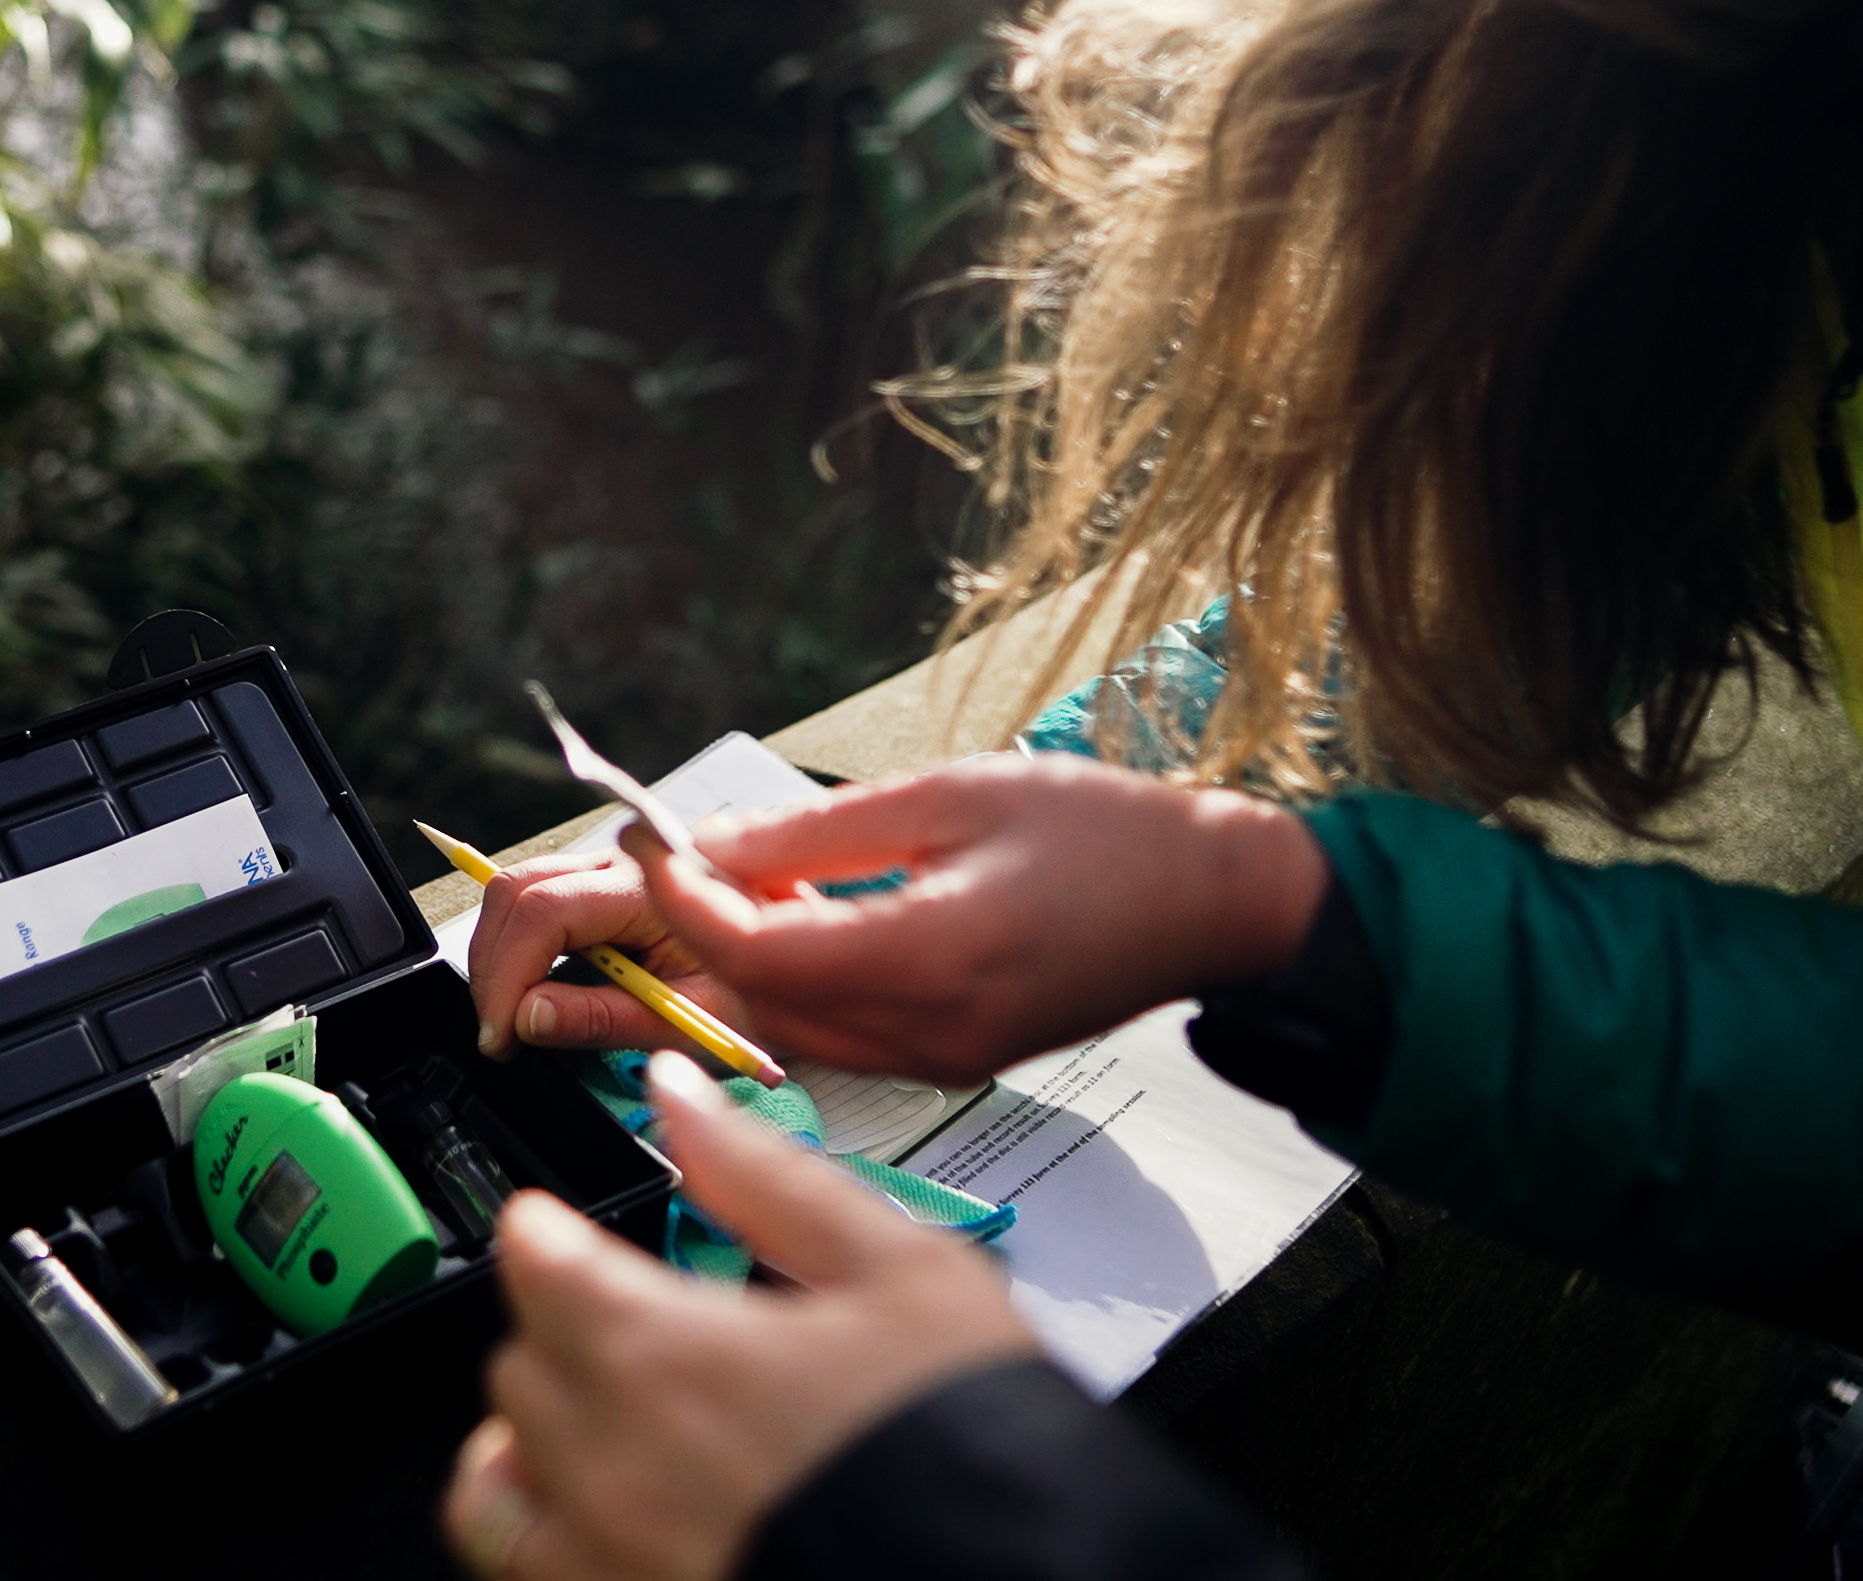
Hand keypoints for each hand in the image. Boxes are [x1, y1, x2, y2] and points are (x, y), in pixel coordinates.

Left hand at [443, 1053, 1038, 1580]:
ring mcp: (606, 1557)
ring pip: (498, 1475)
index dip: (546, 1230)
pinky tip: (593, 1506)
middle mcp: (612, 1464)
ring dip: (533, 1430)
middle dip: (559, 1323)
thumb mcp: (899, 1272)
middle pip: (520, 1363)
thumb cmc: (968, 1444)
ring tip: (601, 1415)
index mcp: (666, 1354)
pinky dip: (535, 1523)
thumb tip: (682, 1094)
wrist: (1022, 1580)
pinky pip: (520, 1563)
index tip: (560, 1226)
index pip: (537, 1263)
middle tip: (625, 1316)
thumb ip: (770, 1178)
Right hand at [465, 842, 761, 1062]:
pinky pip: (545, 898)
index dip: (507, 973)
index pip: (547, 910)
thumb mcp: (689, 1021)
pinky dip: (524, 944)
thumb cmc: (763, 993)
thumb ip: (603, 1018)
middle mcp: (629, 860)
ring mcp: (617, 865)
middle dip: (493, 964)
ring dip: (504, 953)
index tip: (499, 1034)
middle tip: (498, 1033)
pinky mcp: (610, 881)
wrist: (806, 966)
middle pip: (519, 889)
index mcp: (657, 886)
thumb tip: (525, 1017)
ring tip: (514, 1018)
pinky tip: (533, 989)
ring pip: (523, 889)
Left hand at [632, 753, 1328, 1085]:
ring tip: (716, 906)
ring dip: (735, 975)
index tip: (650, 846)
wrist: (1213, 902)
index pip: (757, 953)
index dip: (685, 902)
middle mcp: (931, 1033)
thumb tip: (709, 845)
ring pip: (789, 1036)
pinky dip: (792, 992)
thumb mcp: (949, 796)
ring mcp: (943, 1063)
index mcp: (933, 958)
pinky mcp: (952, 1065)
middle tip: (648, 892)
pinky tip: (788, 933)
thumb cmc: (1104, 834)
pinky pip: (837, 1042)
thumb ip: (816, 831)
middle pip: (758, 1010)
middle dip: (689, 948)